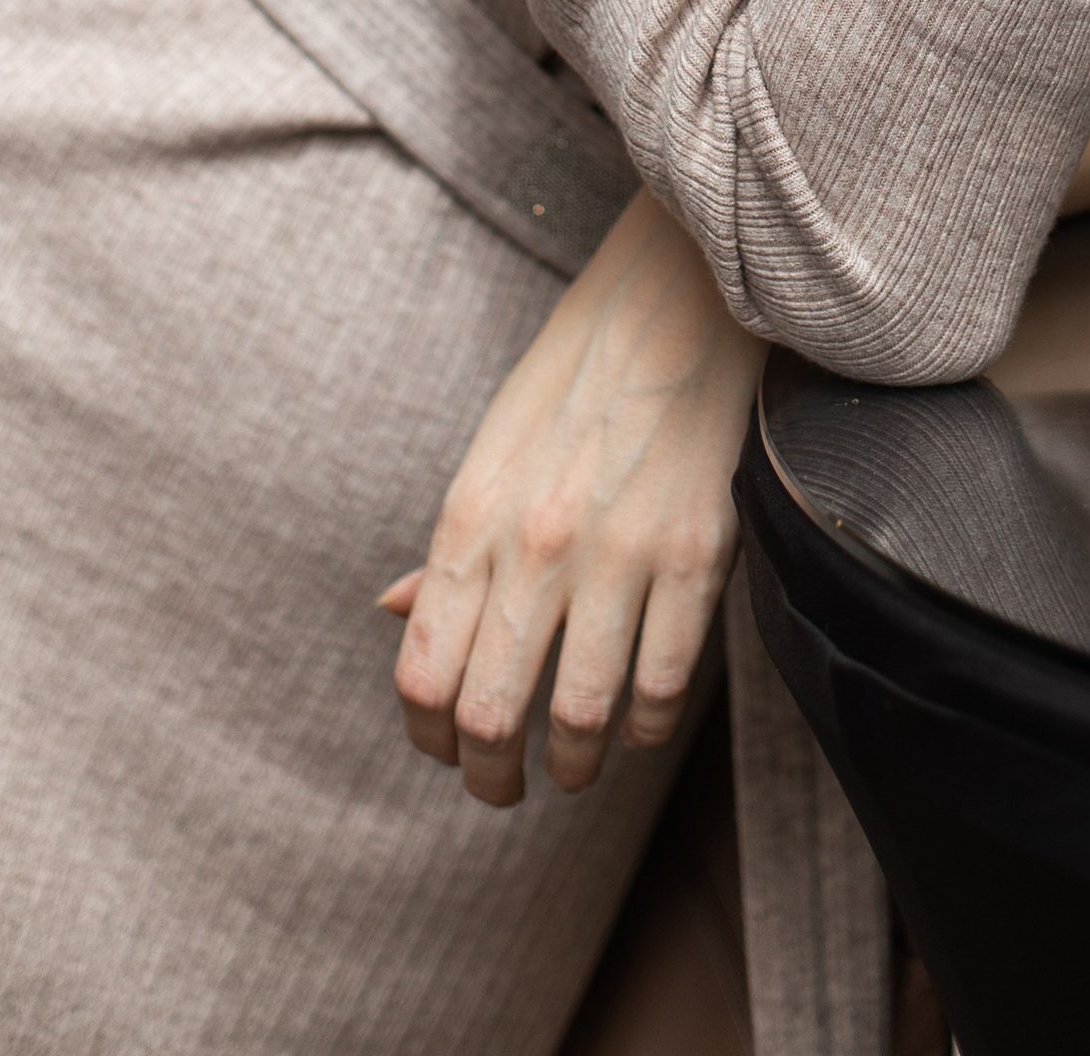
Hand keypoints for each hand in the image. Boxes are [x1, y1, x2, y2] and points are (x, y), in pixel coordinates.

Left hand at [385, 191, 759, 807]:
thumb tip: (392, 618)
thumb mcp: (488, 453)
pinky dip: (648, 728)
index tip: (445, 751)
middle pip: (489, 716)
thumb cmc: (572, 380)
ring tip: (572, 766)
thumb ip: (448, 547)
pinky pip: (664, 686)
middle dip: (491, 776)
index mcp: (472, 519)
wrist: (675, 303)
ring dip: (571, 764)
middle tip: (504, 786)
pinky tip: (640, 725)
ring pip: (578, 718)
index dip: (428, 739)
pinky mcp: (697, 556)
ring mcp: (620, 554)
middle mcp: (537, 545)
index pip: (423, 676)